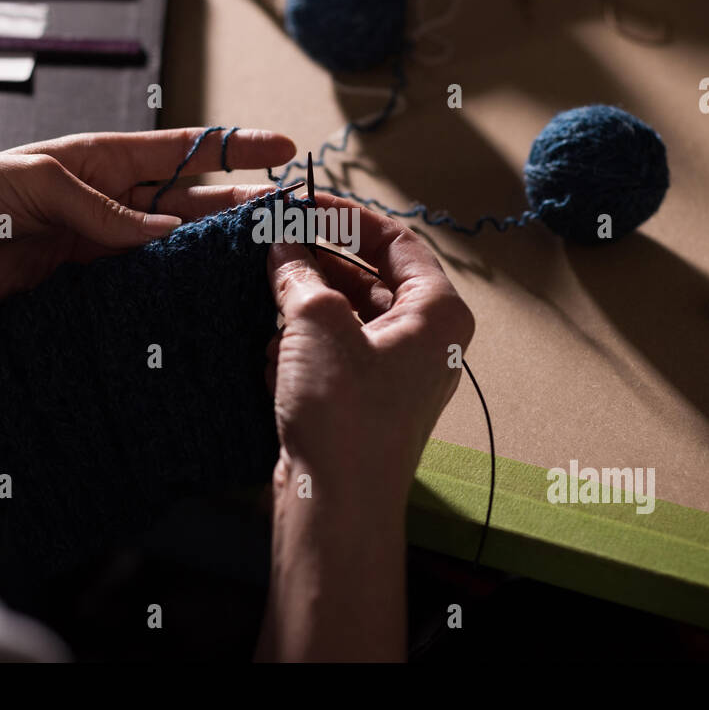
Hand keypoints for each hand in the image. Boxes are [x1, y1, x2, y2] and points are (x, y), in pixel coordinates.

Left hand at [0, 128, 294, 331]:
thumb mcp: (36, 181)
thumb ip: (101, 208)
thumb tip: (165, 236)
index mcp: (100, 159)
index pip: (183, 150)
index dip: (236, 148)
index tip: (286, 148)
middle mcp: (109, 203)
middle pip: (190, 204)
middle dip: (240, 208)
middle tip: (290, 219)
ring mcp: (100, 249)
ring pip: (173, 251)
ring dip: (212, 255)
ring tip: (259, 263)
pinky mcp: (84, 290)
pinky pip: (139, 290)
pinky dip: (170, 296)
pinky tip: (201, 302)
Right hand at [258, 194, 474, 660]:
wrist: (335, 506)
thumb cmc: (345, 415)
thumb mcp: (315, 325)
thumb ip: (298, 272)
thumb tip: (282, 244)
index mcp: (439, 314)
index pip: (397, 240)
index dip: (346, 216)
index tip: (302, 203)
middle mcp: (427, 340)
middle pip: (369, 276)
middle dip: (317, 263)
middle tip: (272, 243)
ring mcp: (396, 373)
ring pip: (344, 316)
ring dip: (303, 309)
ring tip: (269, 305)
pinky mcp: (364, 401)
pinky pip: (332, 353)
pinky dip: (300, 348)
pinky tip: (272, 358)